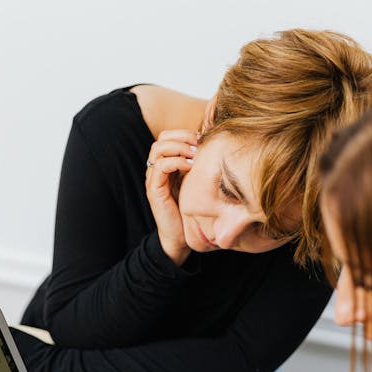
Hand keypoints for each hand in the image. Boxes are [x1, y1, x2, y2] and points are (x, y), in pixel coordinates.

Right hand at [146, 129, 197, 265]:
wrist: (180, 237)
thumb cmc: (191, 211)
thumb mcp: (198, 183)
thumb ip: (200, 166)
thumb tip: (218, 146)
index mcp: (166, 165)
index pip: (168, 136)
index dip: (184, 133)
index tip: (203, 140)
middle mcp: (157, 169)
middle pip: (162, 138)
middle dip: (182, 137)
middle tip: (199, 144)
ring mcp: (153, 179)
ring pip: (159, 148)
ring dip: (179, 147)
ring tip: (195, 155)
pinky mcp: (154, 189)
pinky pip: (160, 166)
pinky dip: (176, 162)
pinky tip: (191, 167)